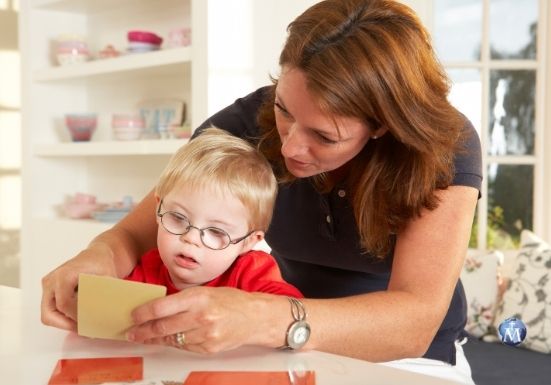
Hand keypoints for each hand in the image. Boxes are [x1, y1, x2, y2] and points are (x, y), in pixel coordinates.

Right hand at [40, 244, 117, 330]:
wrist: (96, 256)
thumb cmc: (102, 265)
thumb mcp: (108, 278)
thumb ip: (103, 296)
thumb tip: (104, 316)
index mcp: (65, 275)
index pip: (64, 304)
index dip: (75, 317)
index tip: (89, 322)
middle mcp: (52, 280)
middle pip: (50, 314)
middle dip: (66, 324)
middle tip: (83, 329)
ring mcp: (48, 285)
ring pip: (48, 315)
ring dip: (64, 322)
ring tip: (82, 324)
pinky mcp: (48, 290)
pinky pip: (51, 310)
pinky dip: (63, 317)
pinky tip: (79, 315)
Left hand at [127, 286, 277, 353]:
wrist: (255, 317)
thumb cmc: (232, 301)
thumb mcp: (206, 292)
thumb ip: (183, 300)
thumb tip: (157, 308)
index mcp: (199, 297)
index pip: (162, 307)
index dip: (144, 313)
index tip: (133, 316)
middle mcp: (201, 316)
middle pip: (163, 327)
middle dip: (142, 331)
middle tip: (130, 333)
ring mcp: (205, 335)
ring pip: (171, 340)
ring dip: (155, 340)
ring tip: (143, 338)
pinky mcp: (209, 348)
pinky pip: (184, 347)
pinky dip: (174, 344)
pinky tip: (167, 341)